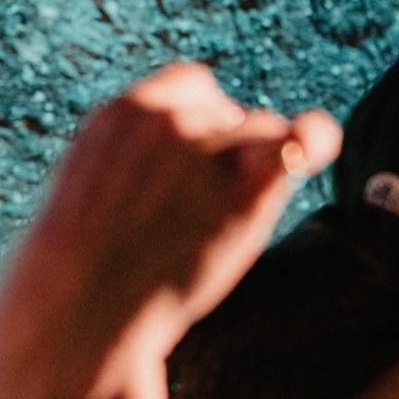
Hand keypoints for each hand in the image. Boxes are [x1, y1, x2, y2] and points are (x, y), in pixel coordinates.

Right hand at [0, 62, 338, 398]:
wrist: (79, 313)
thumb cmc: (89, 260)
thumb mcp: (97, 180)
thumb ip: (148, 147)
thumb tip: (230, 120)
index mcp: (125, 113)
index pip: (190, 84)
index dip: (204, 115)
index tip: (195, 155)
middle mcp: (170, 120)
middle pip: (232, 114)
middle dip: (226, 152)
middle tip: (191, 214)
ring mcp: (207, 150)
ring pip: (264, 134)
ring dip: (254, 172)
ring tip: (207, 227)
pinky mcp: (244, 188)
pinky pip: (301, 141)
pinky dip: (316, 138)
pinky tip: (319, 145)